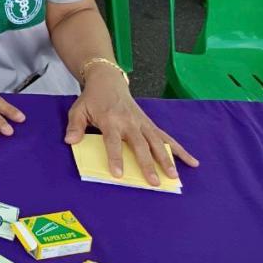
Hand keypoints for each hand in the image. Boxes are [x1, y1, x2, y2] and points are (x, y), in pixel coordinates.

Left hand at [65, 67, 198, 184]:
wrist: (108, 80)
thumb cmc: (92, 98)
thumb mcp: (78, 109)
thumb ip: (75, 126)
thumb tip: (70, 141)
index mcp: (110, 120)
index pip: (113, 141)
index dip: (115, 157)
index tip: (118, 174)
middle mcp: (129, 122)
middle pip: (140, 145)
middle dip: (147, 164)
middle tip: (153, 182)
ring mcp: (142, 123)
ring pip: (157, 142)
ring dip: (167, 159)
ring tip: (174, 177)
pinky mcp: (150, 123)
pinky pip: (167, 137)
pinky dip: (180, 150)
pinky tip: (192, 162)